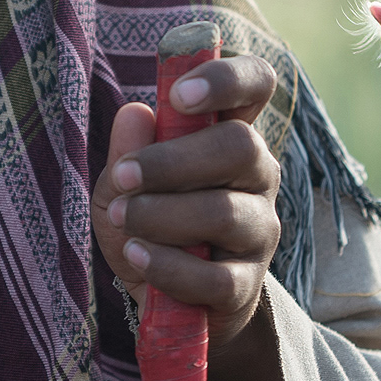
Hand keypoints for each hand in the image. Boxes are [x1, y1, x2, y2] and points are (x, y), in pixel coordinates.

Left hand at [91, 54, 281, 349]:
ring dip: (160, 214)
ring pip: (224, 211)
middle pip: (241, 145)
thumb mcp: (120, 184)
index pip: (255, 84)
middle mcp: (257, 173)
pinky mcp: (247, 284)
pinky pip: (214, 276)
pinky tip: (136, 256)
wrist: (162, 302)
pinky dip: (166, 265)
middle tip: (124, 176)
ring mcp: (259, 229)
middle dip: (172, 161)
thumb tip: (136, 114)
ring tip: (123, 219)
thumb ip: (127, 149)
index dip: (225, 78)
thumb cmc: (146, 223)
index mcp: (229, 132)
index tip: (178, 95)